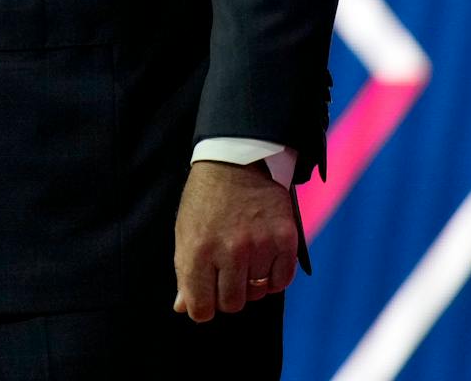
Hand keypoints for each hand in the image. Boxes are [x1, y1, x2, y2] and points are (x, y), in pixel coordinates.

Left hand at [171, 160, 298, 321]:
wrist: (237, 160)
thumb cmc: (206, 198)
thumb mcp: (185, 231)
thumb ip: (185, 271)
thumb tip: (184, 307)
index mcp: (198, 250)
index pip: (201, 308)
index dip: (202, 309)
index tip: (206, 300)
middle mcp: (230, 250)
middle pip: (232, 304)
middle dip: (227, 295)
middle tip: (226, 274)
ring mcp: (260, 245)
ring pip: (257, 293)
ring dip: (251, 283)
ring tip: (245, 260)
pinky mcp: (285, 239)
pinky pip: (282, 281)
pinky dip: (273, 277)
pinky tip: (264, 261)